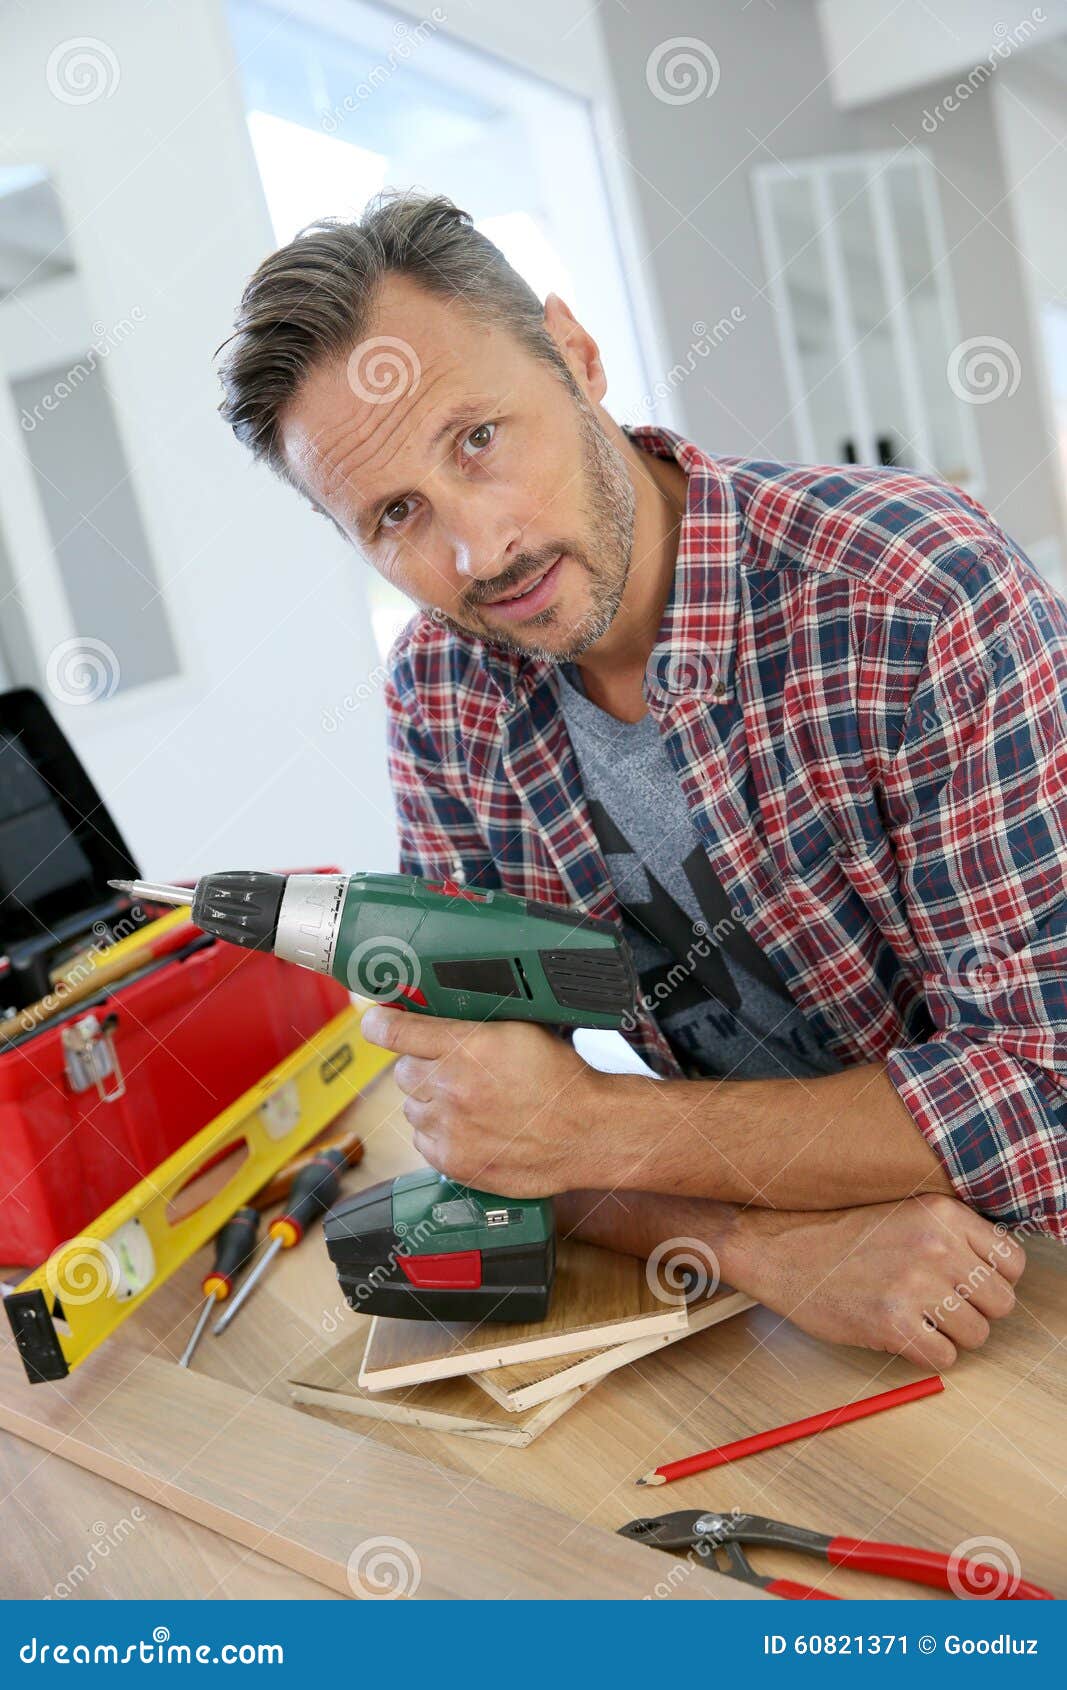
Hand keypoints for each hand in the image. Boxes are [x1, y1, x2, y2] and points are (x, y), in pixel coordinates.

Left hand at [360, 1006, 606, 1195]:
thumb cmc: (559, 1080)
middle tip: (452, 1071)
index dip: (379, 1025)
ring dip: (431, 1103)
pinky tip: (470, 1128)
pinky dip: (439, 1134)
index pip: (396, 1032)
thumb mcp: (519, 1030)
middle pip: (403, 1072)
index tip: (375, 1023)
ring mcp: (449, 1127)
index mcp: (467, 1046)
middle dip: (423, 1068)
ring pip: (412, 1108)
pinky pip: (423, 1141)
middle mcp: (451, 1087)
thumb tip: (438, 1015)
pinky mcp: (453, 1160)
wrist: (586, 1132)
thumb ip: (472, 1023)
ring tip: (468, 1104)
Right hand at [727, 1193, 1025, 1369]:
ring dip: (952, 1335)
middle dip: (975, 1311)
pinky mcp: (893, 1323)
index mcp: (943, 1214)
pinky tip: (902, 1334)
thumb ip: (952, 1234)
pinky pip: (945, 1358)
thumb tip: (995, 1271)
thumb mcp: (904, 1212)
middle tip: (942, 1306)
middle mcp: (936, 1246)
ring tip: (919, 1319)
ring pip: (977, 1335)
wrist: (781, 1250)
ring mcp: (915, 1285)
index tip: (971, 1285)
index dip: (995, 1280)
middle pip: (1001, 1302)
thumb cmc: (841, 1235)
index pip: (1012, 1261)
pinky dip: (928, 1355)